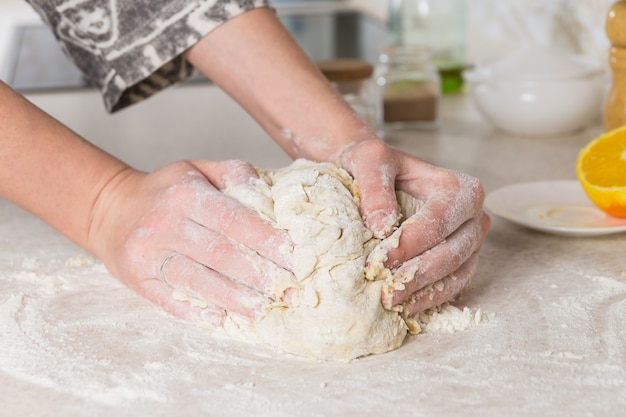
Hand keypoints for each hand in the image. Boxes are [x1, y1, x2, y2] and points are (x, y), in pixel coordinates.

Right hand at [87, 160, 293, 323]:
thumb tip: (268, 190)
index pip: (234, 219)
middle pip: (220, 253)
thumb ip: (233, 174)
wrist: (111, 208)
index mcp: (186, 193)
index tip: (294, 257)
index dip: (267, 240)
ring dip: (233, 298)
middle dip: (259, 274)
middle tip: (289, 290)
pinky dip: (194, 310)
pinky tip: (220, 317)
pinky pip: (167, 298)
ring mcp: (147, 252)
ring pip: (196, 279)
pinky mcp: (136, 277)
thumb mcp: (197, 169)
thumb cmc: (166, 191)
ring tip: (263, 310)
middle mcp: (165, 221)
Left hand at [339, 140, 490, 316]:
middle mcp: (474, 216)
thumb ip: (375, 187)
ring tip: (391, 303)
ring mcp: (472, 242)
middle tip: (384, 293)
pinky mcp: (462, 261)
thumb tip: (382, 225)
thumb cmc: (376, 165)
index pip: (438, 221)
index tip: (377, 261)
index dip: (409, 244)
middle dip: (417, 275)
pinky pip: (453, 286)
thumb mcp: (369, 160)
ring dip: (424, 292)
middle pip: (452, 252)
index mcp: (460, 188)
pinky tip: (404, 308)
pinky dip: (430, 298)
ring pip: (457, 274)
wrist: (375, 173)